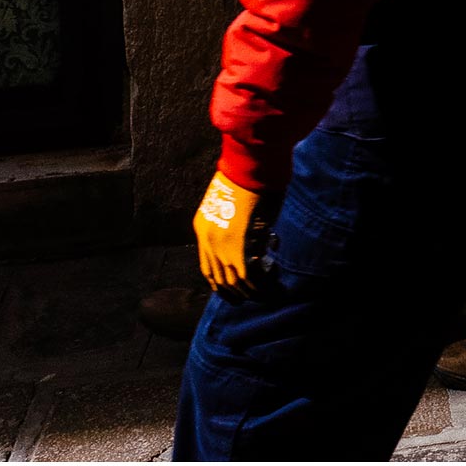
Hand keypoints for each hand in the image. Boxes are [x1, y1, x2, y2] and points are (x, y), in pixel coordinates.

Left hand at [193, 170, 268, 297]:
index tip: (229, 287)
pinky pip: (245, 274)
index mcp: (202, 227)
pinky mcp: (236, 247)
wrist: (247, 167)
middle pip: (215, 275)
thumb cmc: (244, 177)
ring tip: (257, 294)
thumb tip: (250, 237)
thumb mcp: (229, 201)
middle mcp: (207, 240)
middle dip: (229, 290)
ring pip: (230, 279)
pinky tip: (263, 287)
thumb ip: (234, 221)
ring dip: (244, 290)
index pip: (207, 263)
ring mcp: (220, 246)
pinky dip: (254, 284)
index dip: (218, 278)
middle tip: (242, 297)